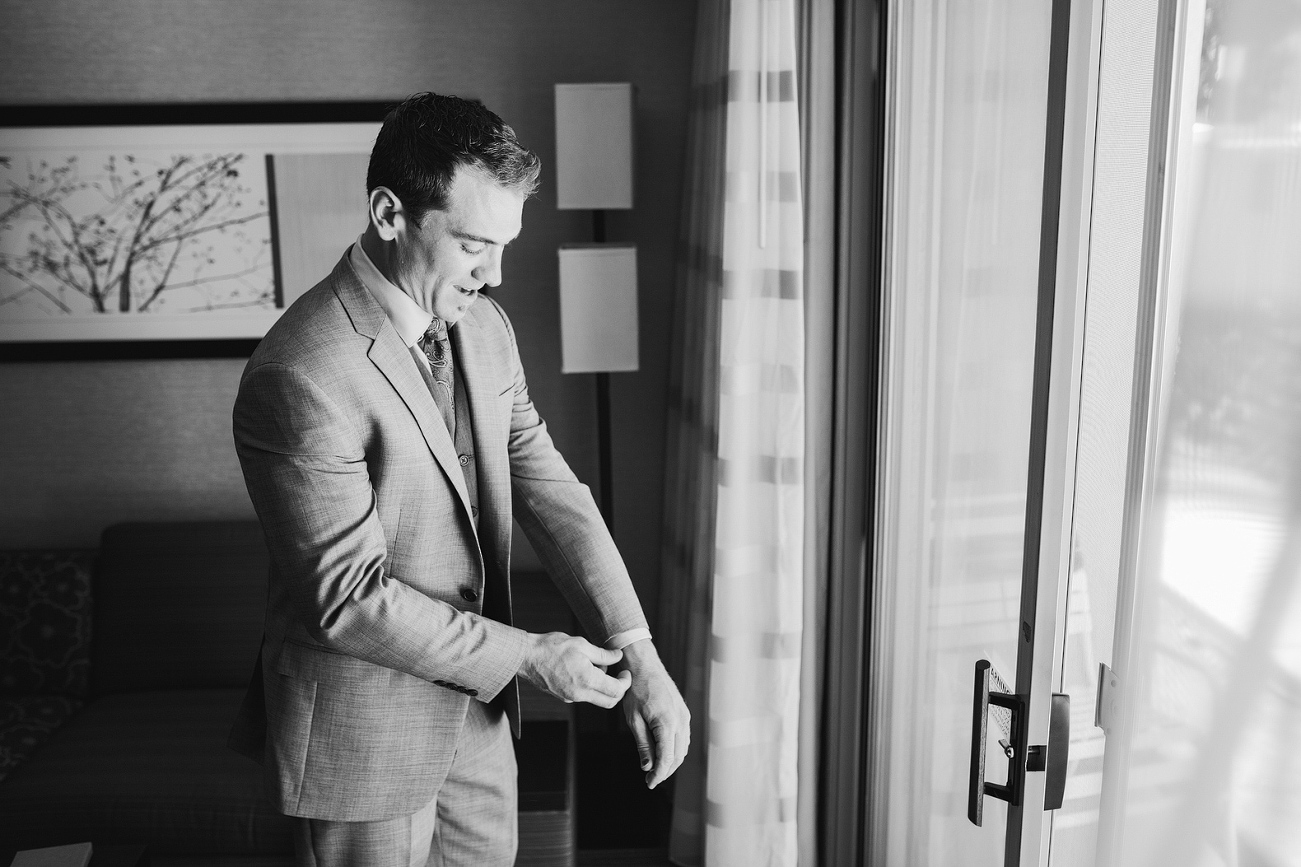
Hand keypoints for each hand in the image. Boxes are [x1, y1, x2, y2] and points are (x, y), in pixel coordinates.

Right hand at [518, 632, 630, 708]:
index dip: (625, 682)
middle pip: (609, 702)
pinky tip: (584, 670)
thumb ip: (603, 654)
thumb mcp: (582, 644)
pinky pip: (584, 696)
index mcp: (587, 680)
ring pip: (596, 699)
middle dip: (618, 690)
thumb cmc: (552, 647)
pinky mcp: (563, 697)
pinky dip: (590, 687)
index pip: (616, 690)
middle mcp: (579, 693)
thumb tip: (618, 656)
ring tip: (597, 666)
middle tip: (619, 675)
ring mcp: (570, 697)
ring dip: (603, 687)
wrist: (527, 656)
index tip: (625, 672)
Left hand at [618, 639, 690, 788]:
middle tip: (650, 779)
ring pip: (682, 748)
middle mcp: (680, 720)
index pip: (667, 757)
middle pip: (678, 756)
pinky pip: (683, 737)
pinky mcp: (684, 713)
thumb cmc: (636, 691)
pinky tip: (663, 752)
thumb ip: (643, 744)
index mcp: (667, 722)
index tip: (649, 783)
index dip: (659, 774)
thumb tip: (648, 767)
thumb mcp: (634, 719)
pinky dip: (675, 749)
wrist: (645, 666)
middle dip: (665, 770)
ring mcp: (684, 716)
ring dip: (671, 761)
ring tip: (656, 769)